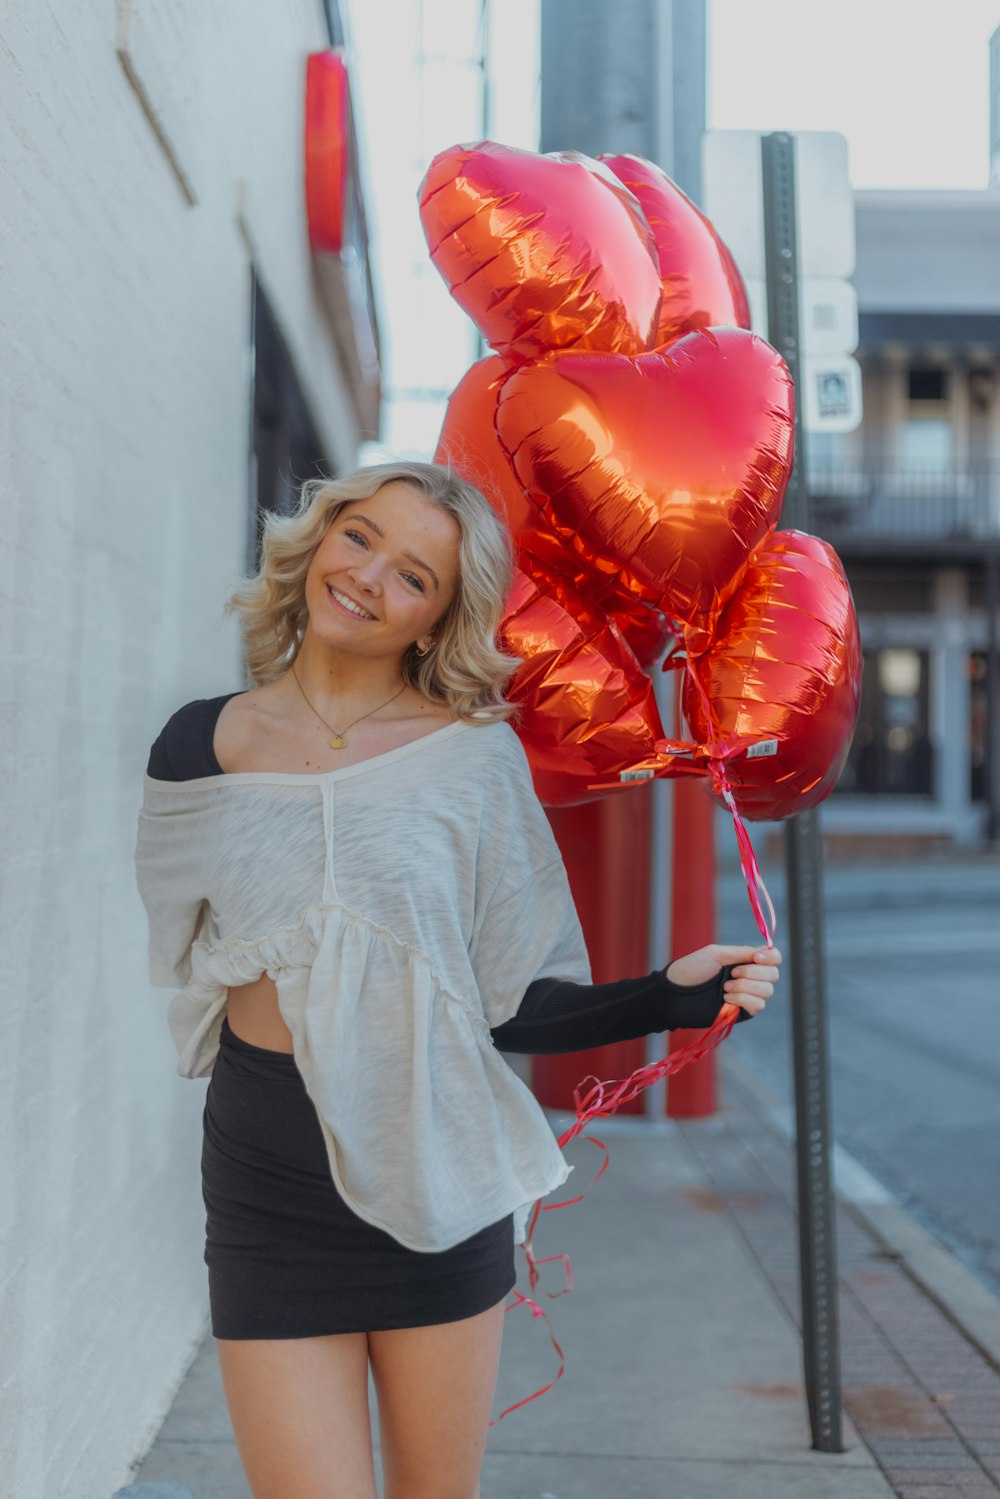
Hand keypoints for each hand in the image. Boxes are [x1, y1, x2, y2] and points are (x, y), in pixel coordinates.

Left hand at [665, 944, 781, 1019]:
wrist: (676, 994)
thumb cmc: (691, 969)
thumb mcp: (716, 954)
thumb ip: (742, 953)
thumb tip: (766, 950)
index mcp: (744, 960)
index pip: (773, 958)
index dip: (771, 957)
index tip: (756, 958)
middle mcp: (750, 977)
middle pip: (773, 974)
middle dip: (754, 973)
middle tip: (732, 973)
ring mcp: (747, 995)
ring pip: (767, 991)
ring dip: (746, 987)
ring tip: (725, 987)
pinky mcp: (742, 1012)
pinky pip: (758, 1005)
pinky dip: (744, 999)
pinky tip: (726, 998)